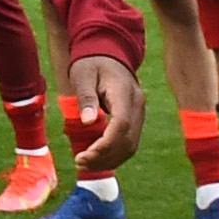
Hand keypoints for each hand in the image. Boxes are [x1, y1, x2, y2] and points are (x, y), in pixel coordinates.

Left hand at [57, 54, 143, 178]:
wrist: (109, 54)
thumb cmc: (92, 63)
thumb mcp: (83, 75)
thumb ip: (86, 97)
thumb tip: (88, 122)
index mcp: (125, 93)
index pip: (121, 125)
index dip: (104, 145)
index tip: (84, 155)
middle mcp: (137, 105)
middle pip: (127, 141)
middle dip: (104, 157)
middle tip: (79, 162)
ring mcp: (139, 113)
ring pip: (130, 146)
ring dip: (109, 160)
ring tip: (85, 164)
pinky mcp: (135, 120)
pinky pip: (129, 143)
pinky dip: (114, 155)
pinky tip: (96, 158)